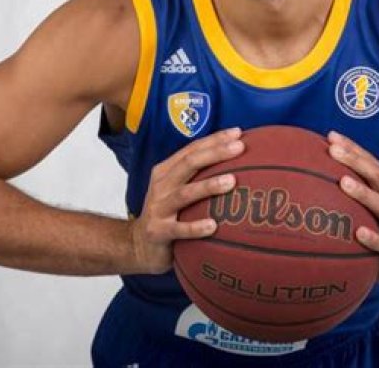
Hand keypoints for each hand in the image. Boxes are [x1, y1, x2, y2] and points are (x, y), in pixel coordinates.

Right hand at [129, 127, 244, 273]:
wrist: (139, 245)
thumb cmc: (168, 213)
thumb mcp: (177, 189)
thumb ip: (199, 175)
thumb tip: (236, 160)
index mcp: (166, 171)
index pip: (192, 150)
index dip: (214, 139)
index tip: (238, 133)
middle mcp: (161, 186)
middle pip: (189, 164)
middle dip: (215, 153)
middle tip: (239, 148)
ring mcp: (158, 208)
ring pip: (185, 194)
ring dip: (208, 186)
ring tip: (231, 181)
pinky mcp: (158, 232)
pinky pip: (179, 229)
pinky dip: (196, 227)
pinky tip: (213, 226)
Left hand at [327, 131, 378, 284]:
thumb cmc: (376, 225)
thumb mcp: (368, 204)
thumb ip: (346, 185)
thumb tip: (308, 166)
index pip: (370, 161)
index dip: (352, 148)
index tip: (331, 137)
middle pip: (376, 176)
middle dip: (355, 161)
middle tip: (333, 151)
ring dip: (363, 193)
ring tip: (344, 183)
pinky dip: (373, 238)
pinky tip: (359, 233)